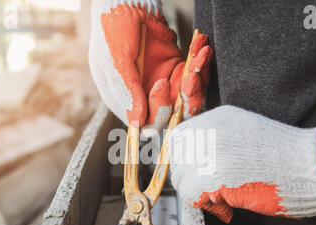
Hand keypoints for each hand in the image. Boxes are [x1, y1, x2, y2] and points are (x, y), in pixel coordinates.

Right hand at [89, 0, 212, 136]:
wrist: (127, 3)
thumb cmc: (114, 31)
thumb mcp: (117, 62)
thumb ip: (129, 91)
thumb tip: (137, 123)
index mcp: (127, 101)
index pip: (149, 122)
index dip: (159, 110)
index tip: (162, 83)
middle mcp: (147, 97)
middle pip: (174, 113)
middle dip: (188, 97)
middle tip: (191, 76)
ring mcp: (164, 83)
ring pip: (189, 96)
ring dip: (200, 76)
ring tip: (201, 52)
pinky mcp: (177, 68)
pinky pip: (195, 74)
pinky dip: (201, 60)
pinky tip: (201, 44)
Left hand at [169, 105, 315, 222]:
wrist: (313, 164)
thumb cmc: (286, 154)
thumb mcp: (246, 132)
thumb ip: (219, 141)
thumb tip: (196, 163)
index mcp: (218, 118)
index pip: (179, 138)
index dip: (183, 160)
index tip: (193, 174)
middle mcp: (210, 131)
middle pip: (176, 159)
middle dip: (189, 179)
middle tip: (208, 191)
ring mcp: (211, 151)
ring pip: (181, 179)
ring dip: (199, 195)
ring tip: (222, 199)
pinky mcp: (215, 175)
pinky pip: (191, 195)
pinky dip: (207, 206)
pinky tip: (227, 208)